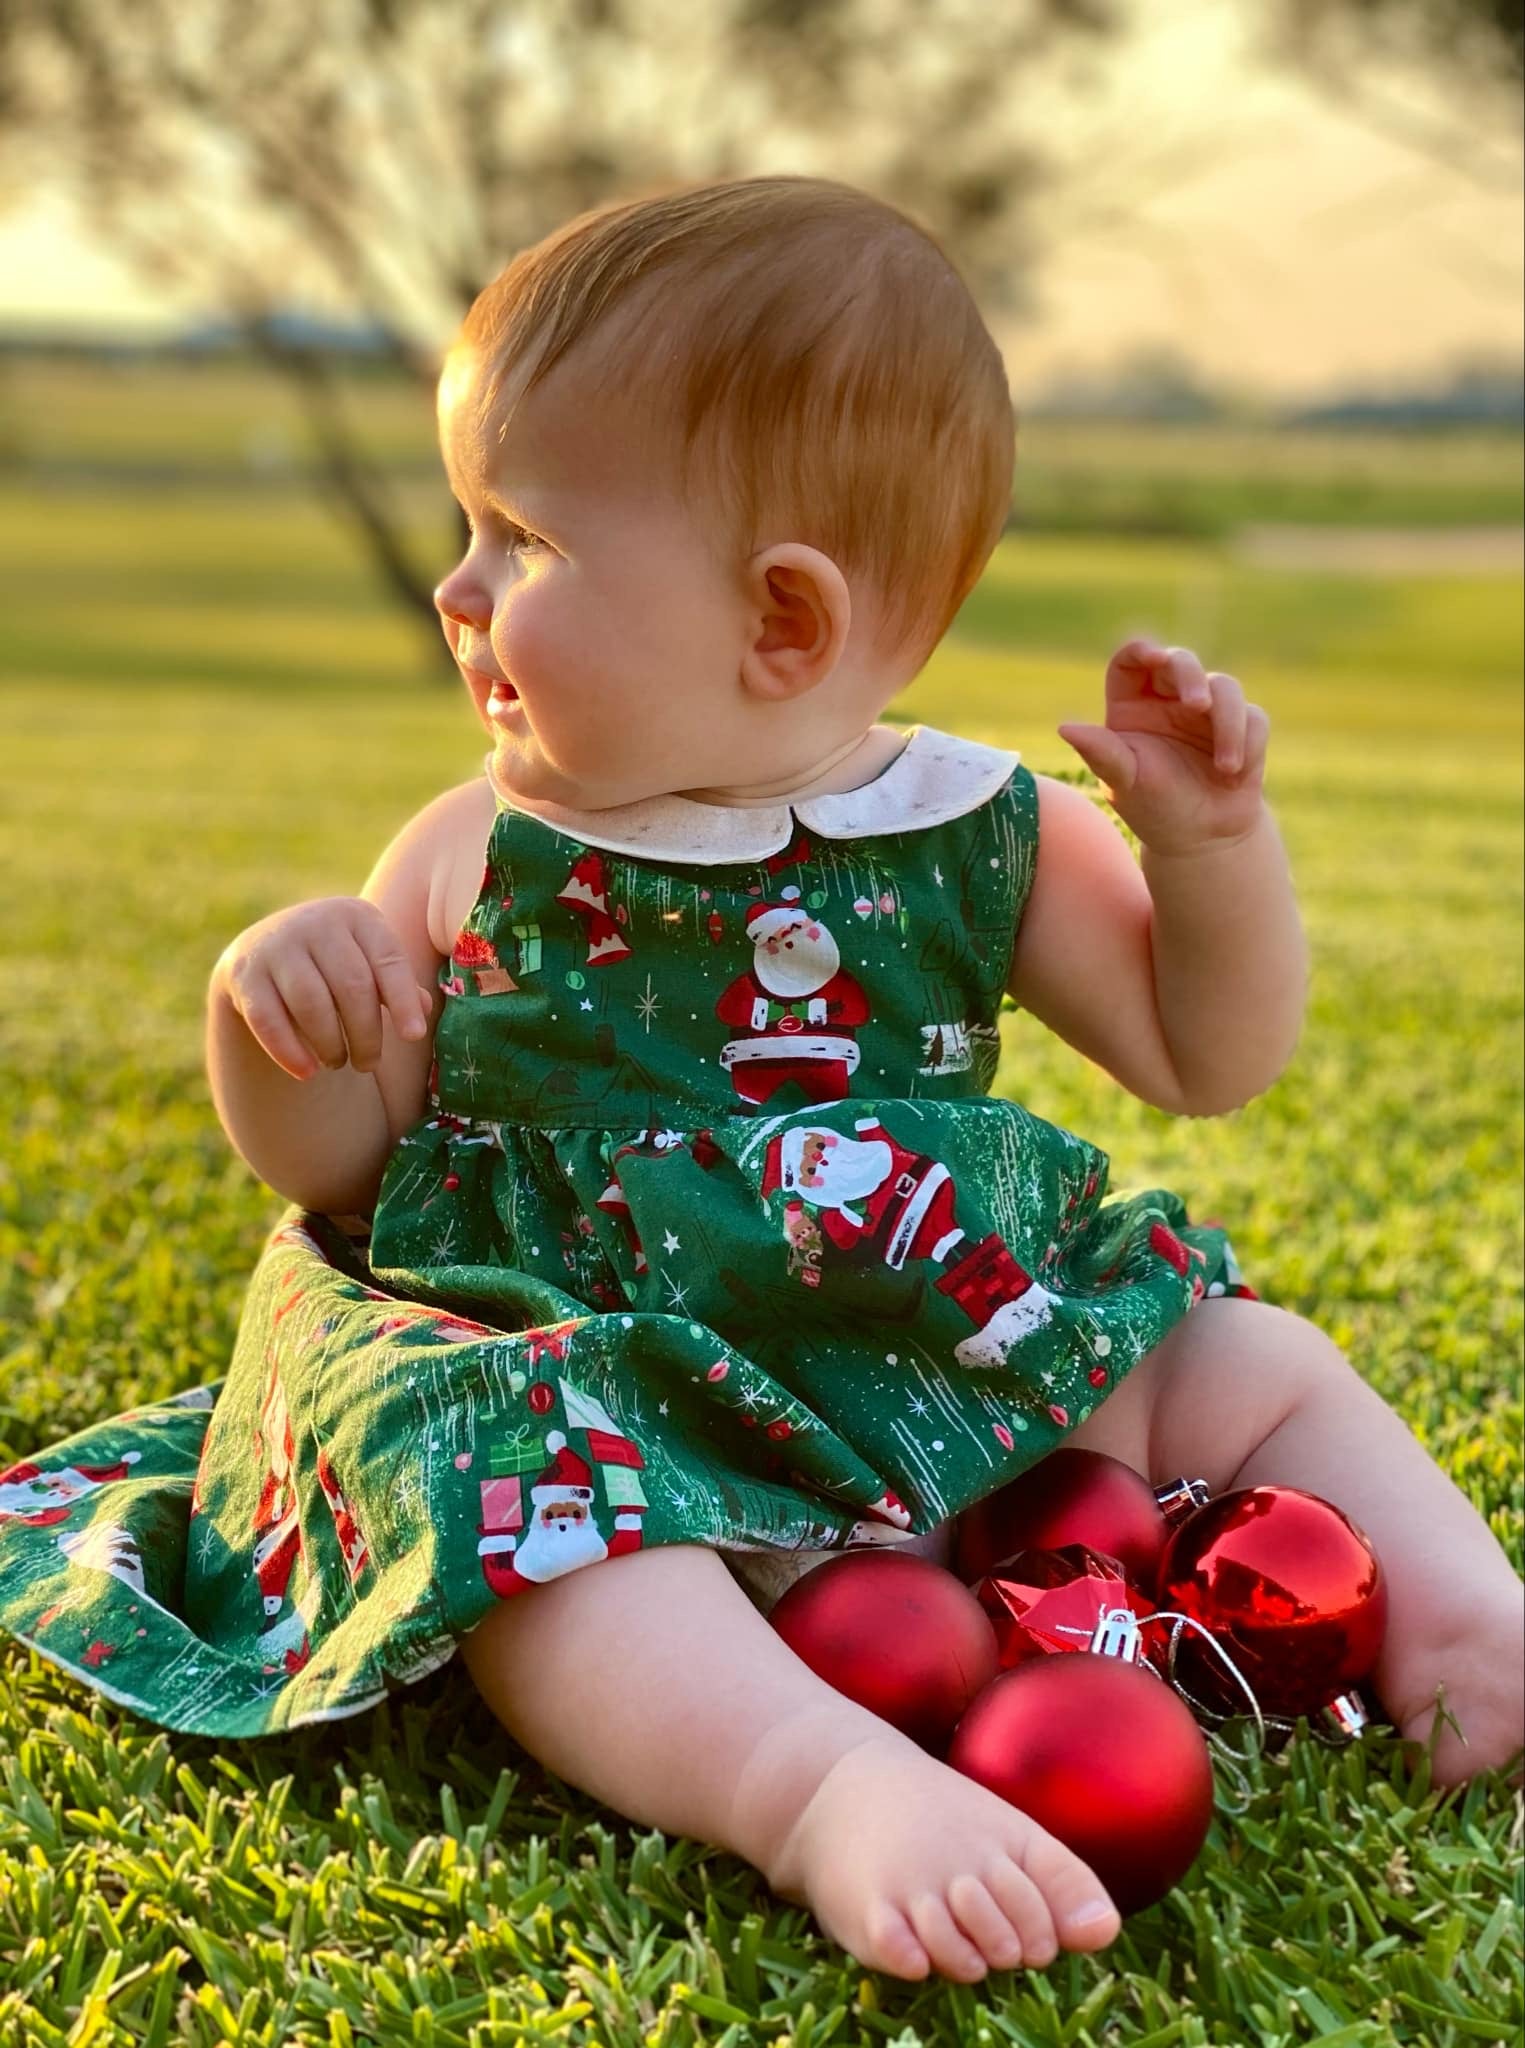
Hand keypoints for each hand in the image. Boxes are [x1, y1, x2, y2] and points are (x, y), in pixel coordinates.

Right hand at [214, 898, 434, 1082]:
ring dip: (330, 1043)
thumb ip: (399, 986)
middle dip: (366, 1034)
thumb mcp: (371, 963)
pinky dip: (289, 1051)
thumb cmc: (338, 963)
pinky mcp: (245, 974)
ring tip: (339, 1062)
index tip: (414, 1037)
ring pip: (311, 1004)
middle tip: (369, 1064)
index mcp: (357, 915)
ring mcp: (276, 945)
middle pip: (352, 986)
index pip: (388, 960)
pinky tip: (307, 1073)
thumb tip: (422, 1011)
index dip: (403, 1001)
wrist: (267, 949)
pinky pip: (268, 1020)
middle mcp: (316, 922)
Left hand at [1058, 641, 1269, 855]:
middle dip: (1191, 676)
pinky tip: (1235, 776)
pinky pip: (1254, 717)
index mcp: (1132, 706)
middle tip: (1196, 704)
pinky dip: (1247, 743)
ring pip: (1225, 687)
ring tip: (1225, 765)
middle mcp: (1169, 700)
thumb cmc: (1154, 808)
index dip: (1141, 651)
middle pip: (1181, 661)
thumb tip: (1065, 728)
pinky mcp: (1243, 726)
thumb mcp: (1125, 781)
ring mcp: (1208, 711)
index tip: (1153, 658)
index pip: (1130, 663)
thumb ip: (1101, 752)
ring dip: (1228, 721)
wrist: (1201, 840)